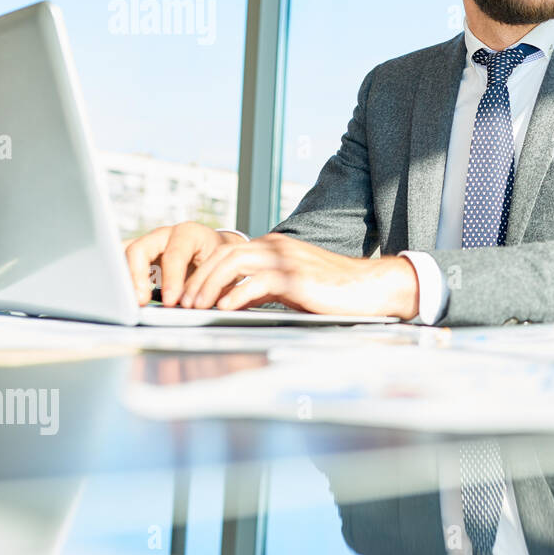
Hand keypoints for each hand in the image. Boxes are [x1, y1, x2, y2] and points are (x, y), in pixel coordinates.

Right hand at [123, 221, 244, 306]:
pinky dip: (118, 276)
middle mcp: (164, 234)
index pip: (175, 255)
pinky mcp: (137, 254)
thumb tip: (186, 304)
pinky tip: (119, 294)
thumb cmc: (218, 260)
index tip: (171, 301)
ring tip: (123, 300)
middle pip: (140, 249)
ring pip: (123, 253)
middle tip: (139, 301)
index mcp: (188, 233)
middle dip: (136, 277)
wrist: (215, 250)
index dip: (171, 279)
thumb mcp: (217, 268)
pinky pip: (120, 261)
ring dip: (121, 277)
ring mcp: (148, 242)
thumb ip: (202, 284)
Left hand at [171, 232, 419, 317]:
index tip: (188, 295)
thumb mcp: (291, 286)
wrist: (369, 287)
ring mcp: (287, 260)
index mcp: (274, 246)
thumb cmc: (333, 290)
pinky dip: (236, 294)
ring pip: (234, 262)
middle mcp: (277, 247)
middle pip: (224, 254)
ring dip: (210, 285)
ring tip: (197, 306)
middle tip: (184, 302)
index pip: (226, 252)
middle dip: (198, 278)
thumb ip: (262, 286)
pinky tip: (225, 308)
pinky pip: (258, 281)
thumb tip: (232, 300)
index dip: (203, 272)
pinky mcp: (297, 277)